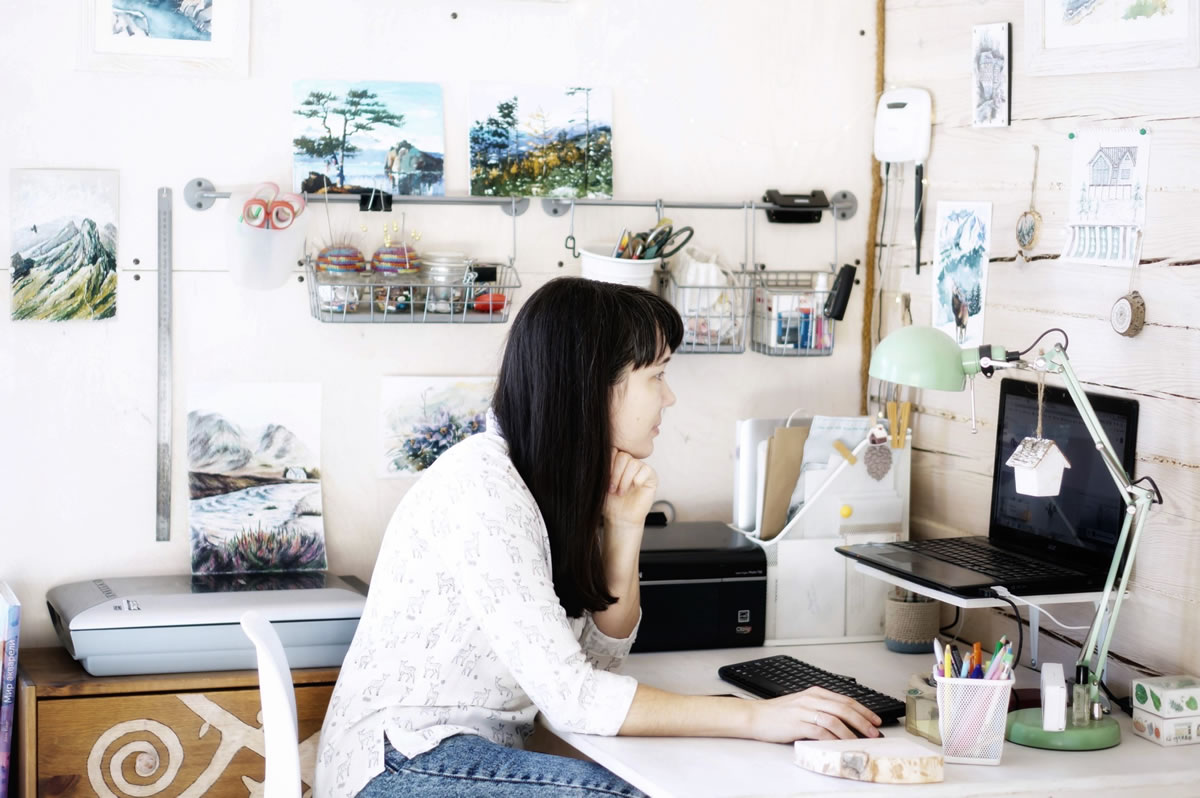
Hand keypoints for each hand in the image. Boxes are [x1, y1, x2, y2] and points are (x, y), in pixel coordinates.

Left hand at [602, 449, 657, 532]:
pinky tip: (634, 489)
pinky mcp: (651, 476)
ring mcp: (641, 468)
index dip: (608, 465)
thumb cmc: (610, 502)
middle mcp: (630, 462)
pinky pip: (645, 470)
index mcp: (617, 461)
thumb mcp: (601, 483)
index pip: (613, 450)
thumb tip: (599, 454)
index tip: (604, 480)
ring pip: (633, 463)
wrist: (620, 517)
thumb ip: (601, 468)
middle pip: (623, 456)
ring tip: (621, 493)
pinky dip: (637, 480)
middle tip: (612, 489)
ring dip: (625, 480)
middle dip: (616, 474)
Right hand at [748, 687, 881, 741]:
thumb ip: (821, 709)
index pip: (845, 700)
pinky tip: (839, 745)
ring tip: (860, 741)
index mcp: (815, 693)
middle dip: (862, 721)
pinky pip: (820, 731)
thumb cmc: (778, 714)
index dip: (864, 711)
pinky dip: (833, 739)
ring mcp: (804, 711)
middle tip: (873, 732)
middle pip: (844, 708)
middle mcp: (811, 699)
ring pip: (834, 719)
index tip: (875, 721)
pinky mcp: (797, 724)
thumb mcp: (802, 705)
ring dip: (851, 732)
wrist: (755, 716)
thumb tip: (844, 721)